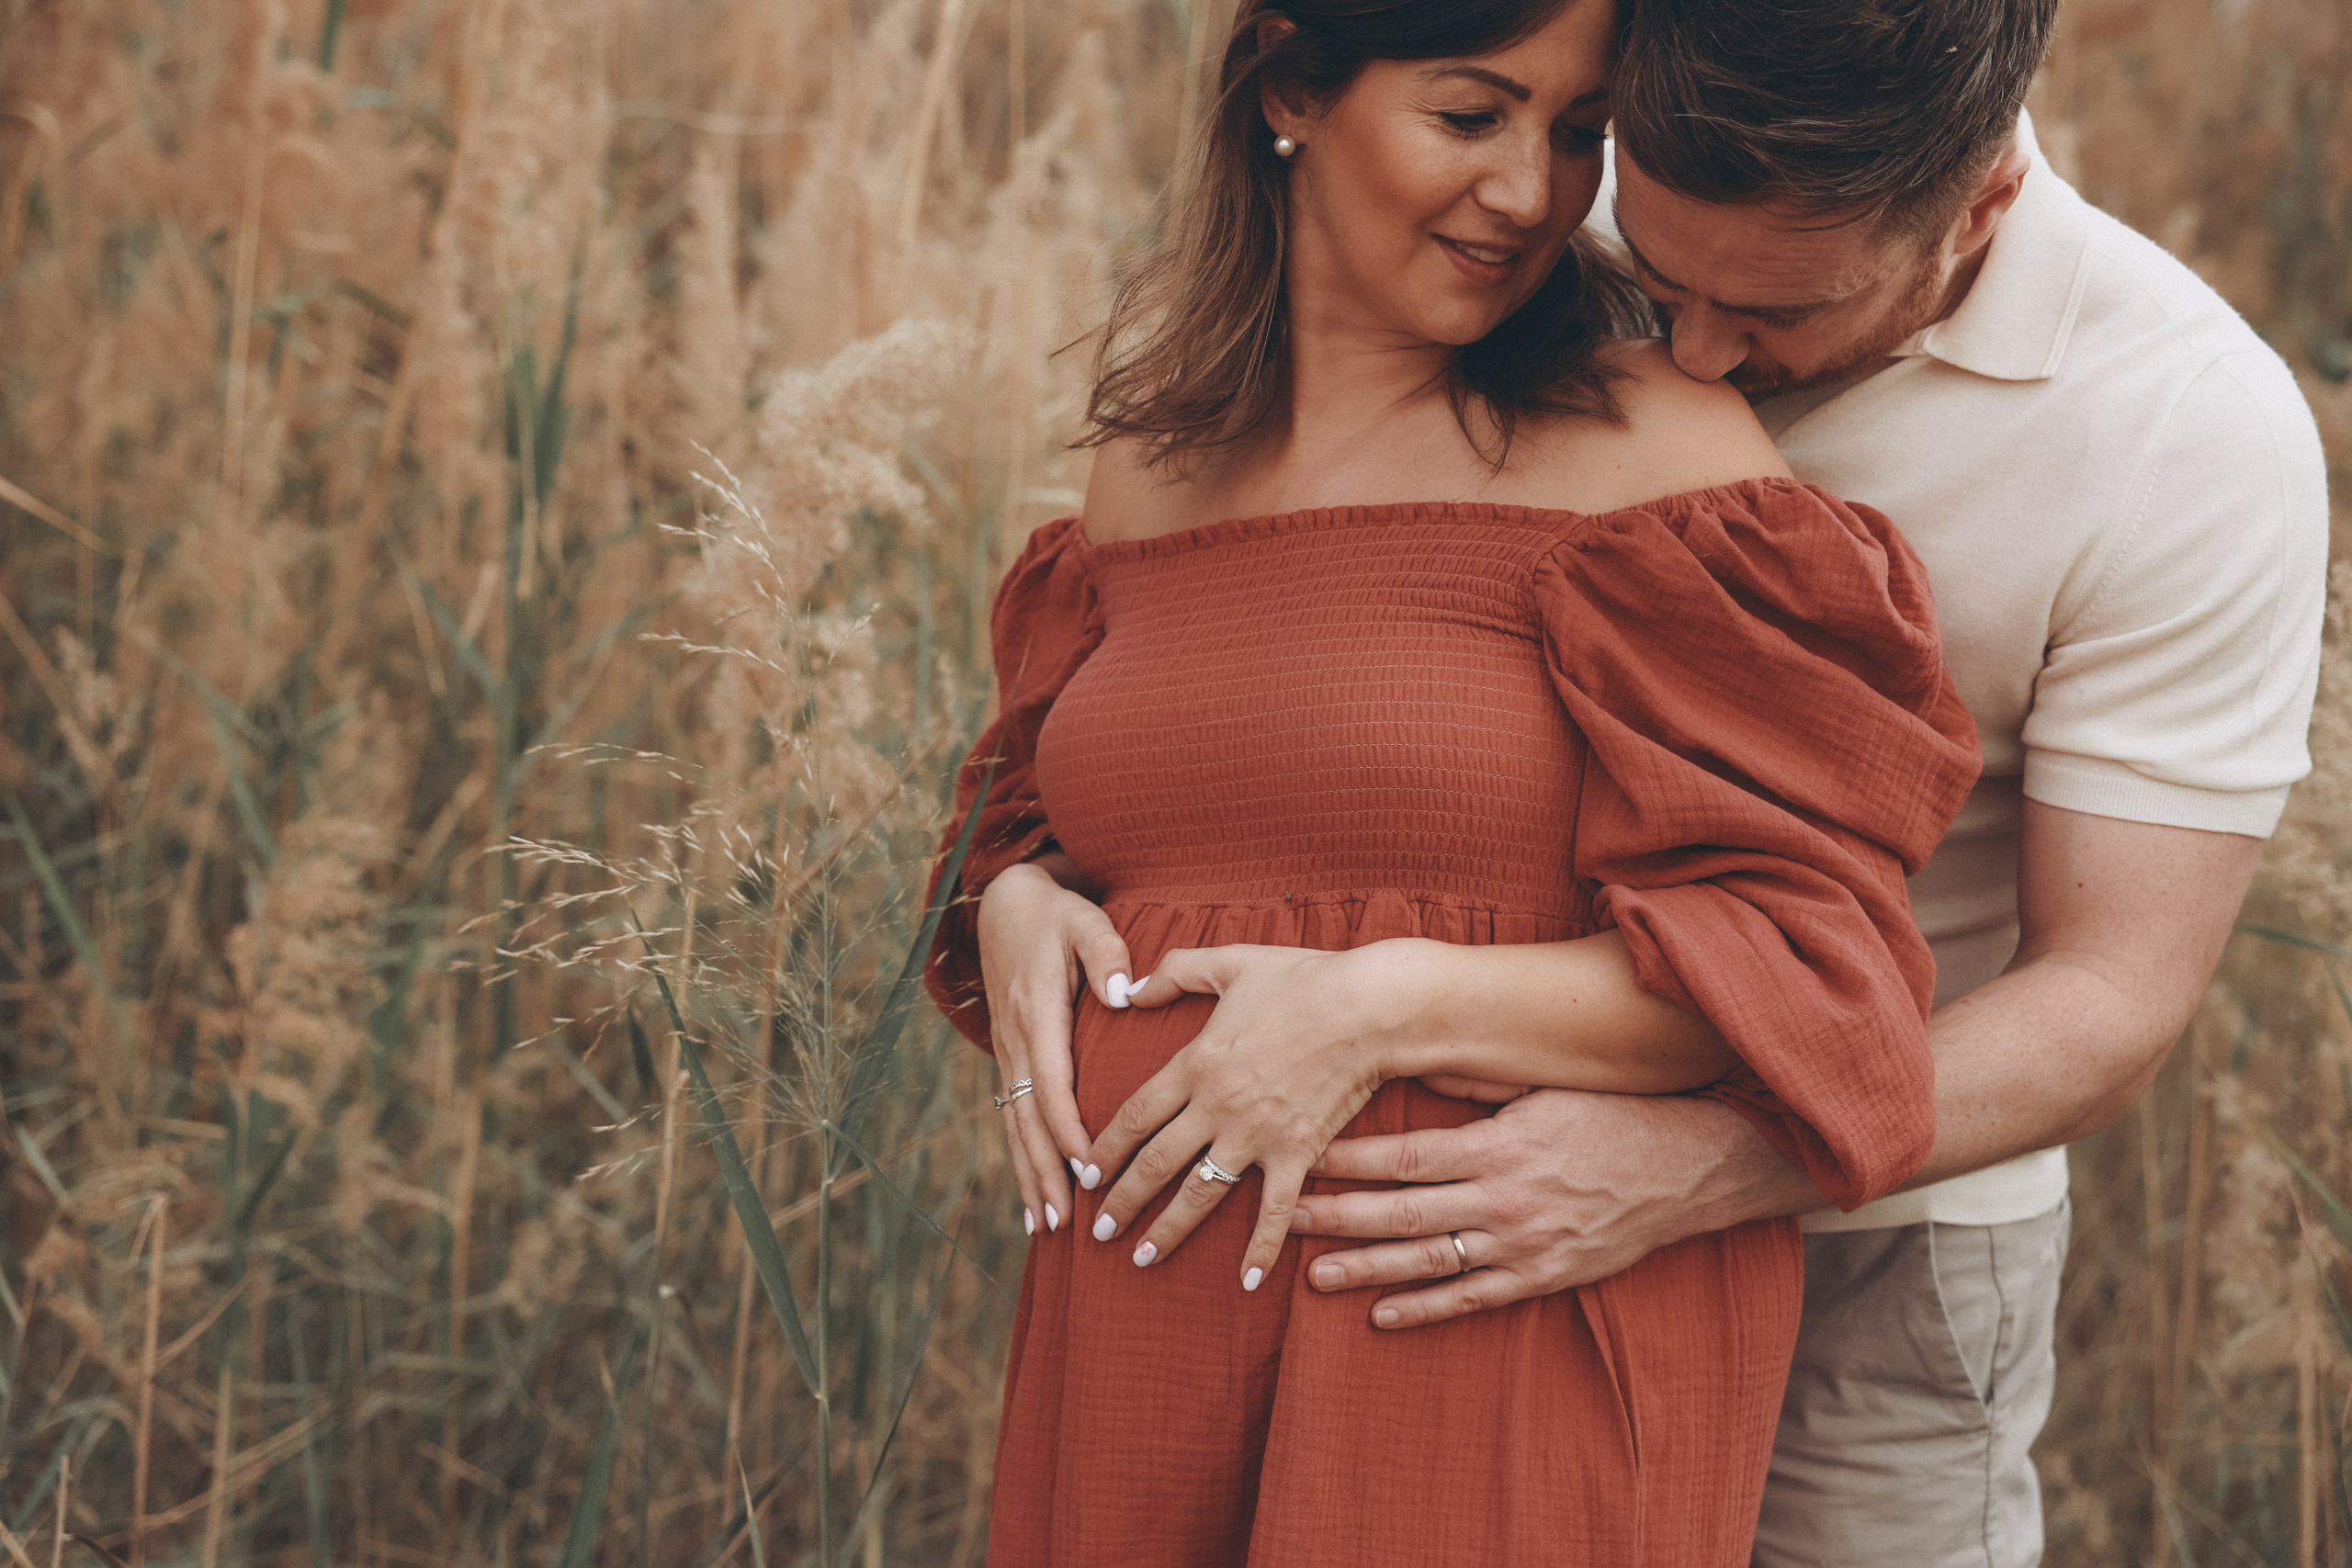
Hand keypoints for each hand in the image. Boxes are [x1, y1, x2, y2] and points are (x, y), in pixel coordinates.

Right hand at [978, 860, 1136, 1238]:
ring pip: (1015, 1125)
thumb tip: (1123, 995)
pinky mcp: (1010, 1057)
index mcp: (1038, 1012)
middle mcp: (1017, 1039)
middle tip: (1064, 1220)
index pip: (1051, 1083)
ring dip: (1029, 1175)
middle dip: (1045, 1171)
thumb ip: (1106, 953)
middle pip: (1028, 1118)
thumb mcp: (1084, 919)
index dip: (1068, 1130)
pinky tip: (1031, 1196)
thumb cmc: (1056, 914)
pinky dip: (1021, 1158)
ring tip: (1044, 1226)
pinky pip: (1013, 1116)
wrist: (1005, 904)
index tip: (1090, 1169)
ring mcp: (1008, 1052)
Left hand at [1084, 943, 1397, 1289]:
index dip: (1105, 1148)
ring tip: (1141, 1257)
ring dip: (1167, 1230)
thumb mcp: (1230, 963)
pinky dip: (1260, 1249)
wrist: (1369, 1007)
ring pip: (1200, 1193)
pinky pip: (1274, 1211)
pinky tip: (1245, 1281)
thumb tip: (1132, 989)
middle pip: (1155, 1163)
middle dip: (1121, 1201)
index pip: (1134, 1116)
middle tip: (1098, 1231)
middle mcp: (1217, 1106)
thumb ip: (1175, 971)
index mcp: (1195, 1062)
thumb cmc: (1303, 979)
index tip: (1085, 1174)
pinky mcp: (1298, 1152)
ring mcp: (1257, 1134)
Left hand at [1289, 1086, 1790, 1326]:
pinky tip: (1382, 1315)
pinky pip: (1473, 1299)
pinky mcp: (1543, 1276)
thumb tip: (1419, 1070)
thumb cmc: (1612, 1117)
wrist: (1688, 1169)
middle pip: (1402, 1213)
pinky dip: (1426, 1309)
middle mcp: (1505, 1199)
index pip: (1406, 1157)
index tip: (1302, 1160)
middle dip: (1337, 1217)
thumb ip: (1479, 1090)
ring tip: (1314, 1276)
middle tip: (1284, 1219)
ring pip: (1429, 1261)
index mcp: (1499, 1145)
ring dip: (1367, 1269)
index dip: (1348, 1162)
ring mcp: (1523, 1244)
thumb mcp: (1544, 1089)